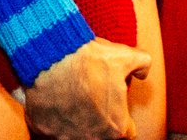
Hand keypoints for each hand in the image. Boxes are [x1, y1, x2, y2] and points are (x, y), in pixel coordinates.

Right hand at [22, 37, 148, 139]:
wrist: (50, 55)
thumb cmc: (88, 60)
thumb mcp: (125, 56)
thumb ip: (142, 64)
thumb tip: (142, 72)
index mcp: (116, 127)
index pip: (127, 131)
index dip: (122, 115)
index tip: (115, 102)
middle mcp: (93, 138)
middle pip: (102, 134)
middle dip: (101, 118)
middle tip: (93, 97)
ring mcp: (66, 136)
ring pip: (78, 133)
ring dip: (78, 119)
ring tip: (74, 97)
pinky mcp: (44, 129)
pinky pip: (53, 127)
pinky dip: (56, 116)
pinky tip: (56, 98)